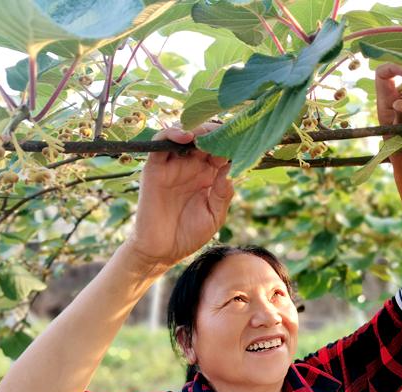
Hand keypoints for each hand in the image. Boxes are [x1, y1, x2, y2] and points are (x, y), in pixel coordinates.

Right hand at [126, 123, 233, 266]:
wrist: (162, 251)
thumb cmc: (190, 234)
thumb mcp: (214, 215)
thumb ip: (223, 193)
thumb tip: (232, 168)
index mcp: (210, 175)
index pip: (223, 151)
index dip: (233, 143)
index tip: (245, 139)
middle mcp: (193, 166)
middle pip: (205, 138)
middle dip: (217, 132)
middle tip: (228, 132)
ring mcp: (173, 165)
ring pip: (184, 135)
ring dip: (197, 129)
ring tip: (208, 134)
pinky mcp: (155, 168)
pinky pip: (160, 144)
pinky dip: (172, 134)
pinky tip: (187, 137)